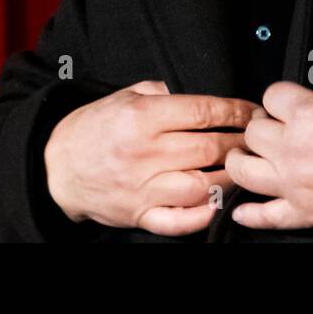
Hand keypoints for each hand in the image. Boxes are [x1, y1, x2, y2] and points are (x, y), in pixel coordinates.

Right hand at [44, 79, 265, 235]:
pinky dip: (201, 215)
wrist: (56, 167)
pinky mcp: (139, 214)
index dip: (234, 110)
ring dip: (230, 177)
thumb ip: (157, 93)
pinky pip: (177, 220)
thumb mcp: (120, 96)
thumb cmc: (92, 129)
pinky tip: (216, 204)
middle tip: (257, 140)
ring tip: (242, 169)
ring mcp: (143, 187)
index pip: (201, 112)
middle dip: (240, 143)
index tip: (252, 111)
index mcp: (141, 117)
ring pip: (202, 185)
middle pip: (208, 147)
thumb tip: (190, 97)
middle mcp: (145, 152)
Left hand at [225, 81, 312, 239]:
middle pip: (254, 131)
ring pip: (244, 170)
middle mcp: (294, 148)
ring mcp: (296, 183)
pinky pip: (266, 216)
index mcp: (310, 114)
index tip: (284, 105)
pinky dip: (250, 215)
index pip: (273, 95)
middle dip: (262, 127)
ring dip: (242, 162)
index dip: (279, 99)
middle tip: (272, 130)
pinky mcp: (306, 212)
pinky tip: (240, 210)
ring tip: (246, 158)